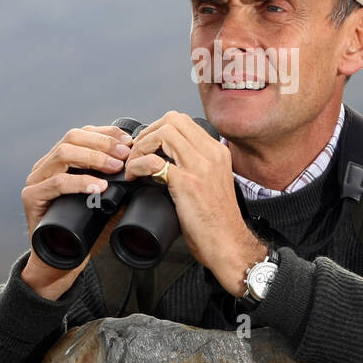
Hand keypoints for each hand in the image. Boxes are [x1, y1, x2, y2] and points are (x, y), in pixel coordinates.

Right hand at [20, 124, 133, 300]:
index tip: (129, 142)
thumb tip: (145, 172)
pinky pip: (56, 183)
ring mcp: (36, 180)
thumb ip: (119, 186)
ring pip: (63, 154)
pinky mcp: (31, 198)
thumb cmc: (83, 231)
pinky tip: (98, 187)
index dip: (106, 133)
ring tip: (116, 168)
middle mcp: (45, 166)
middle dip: (103, 143)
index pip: (83, 134)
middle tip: (126, 155)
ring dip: (94, 158)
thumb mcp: (105, 203)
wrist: (60, 262)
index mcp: (60, 161)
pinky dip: (80, 182)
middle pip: (72, 137)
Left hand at [123, 110, 268, 296]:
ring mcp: (200, 167)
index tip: (147, 145)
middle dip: (147, 132)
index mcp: (217, 152)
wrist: (228, 243)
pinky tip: (135, 176)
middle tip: (137, 152)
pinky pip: (154, 162)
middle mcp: (211, 154)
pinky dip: (138, 165)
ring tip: (134, 164)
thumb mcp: (212, 183)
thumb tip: (168, 161)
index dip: (158, 129)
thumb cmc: (217, 220)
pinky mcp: (188, 184)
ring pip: (164, 133)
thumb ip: (196, 167)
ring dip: (141, 146)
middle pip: (172, 120)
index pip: (183, 121)